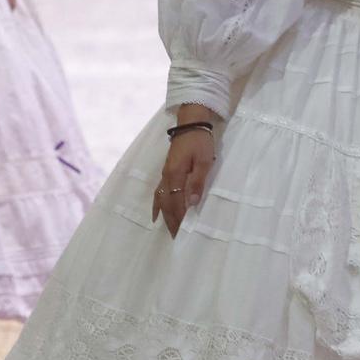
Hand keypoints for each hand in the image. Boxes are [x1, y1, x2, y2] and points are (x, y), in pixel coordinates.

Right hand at [153, 106, 218, 239]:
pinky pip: (158, 191)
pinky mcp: (166, 171)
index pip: (176, 201)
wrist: (190, 123)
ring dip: (165, 215)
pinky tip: (155, 214)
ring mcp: (164, 174)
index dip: (180, 217)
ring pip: (161, 199)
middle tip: (176, 237)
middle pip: (166, 203)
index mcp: (176, 174)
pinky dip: (156, 204)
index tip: (184, 231)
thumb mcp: (204, 161)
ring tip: (169, 229)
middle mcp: (167, 176)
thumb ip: (197, 182)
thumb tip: (192, 203)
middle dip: (171, 220)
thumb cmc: (200, 141)